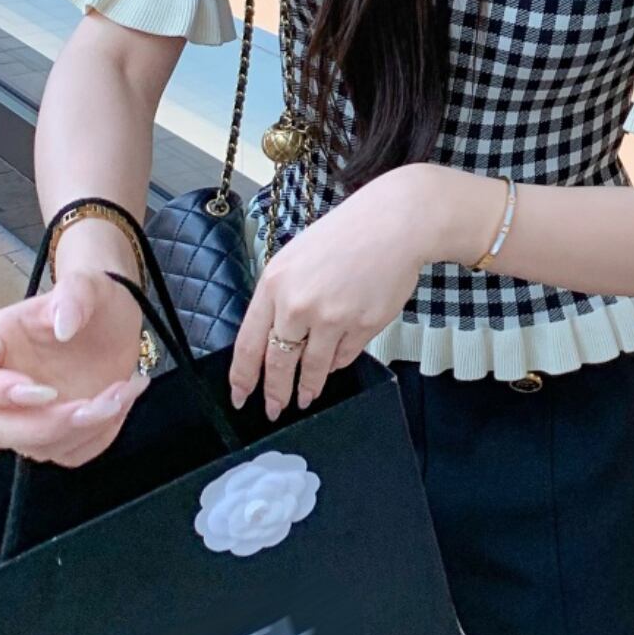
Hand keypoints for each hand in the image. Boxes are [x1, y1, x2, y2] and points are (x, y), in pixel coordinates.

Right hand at [0, 265, 152, 468]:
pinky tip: (123, 400)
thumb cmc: (93, 300)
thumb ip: (74, 294)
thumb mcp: (88, 285)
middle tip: (94, 404)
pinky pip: (71, 453)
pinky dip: (102, 435)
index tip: (42, 390)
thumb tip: (62, 325)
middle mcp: (2, 388)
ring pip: (35, 448)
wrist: (118, 320)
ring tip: (124, 390)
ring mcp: (29, 415)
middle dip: (46, 425)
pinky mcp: (59, 433)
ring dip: (85, 429)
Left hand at [228, 166, 430, 419]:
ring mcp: (333, 318)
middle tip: (274, 409)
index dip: (243, 377)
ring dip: (307, 388)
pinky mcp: (363, 326)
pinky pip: (343, 358)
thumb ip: (279, 298)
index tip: (240, 396)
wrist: (393, 224)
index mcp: (274, 285)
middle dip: (275, 393)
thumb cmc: (344, 236)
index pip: (248, 344)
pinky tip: (332, 365)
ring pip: (312, 368)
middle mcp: (299, 305)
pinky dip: (335, 365)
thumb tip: (272, 339)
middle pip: (278, 364)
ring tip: (305, 398)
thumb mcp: (294, 259)